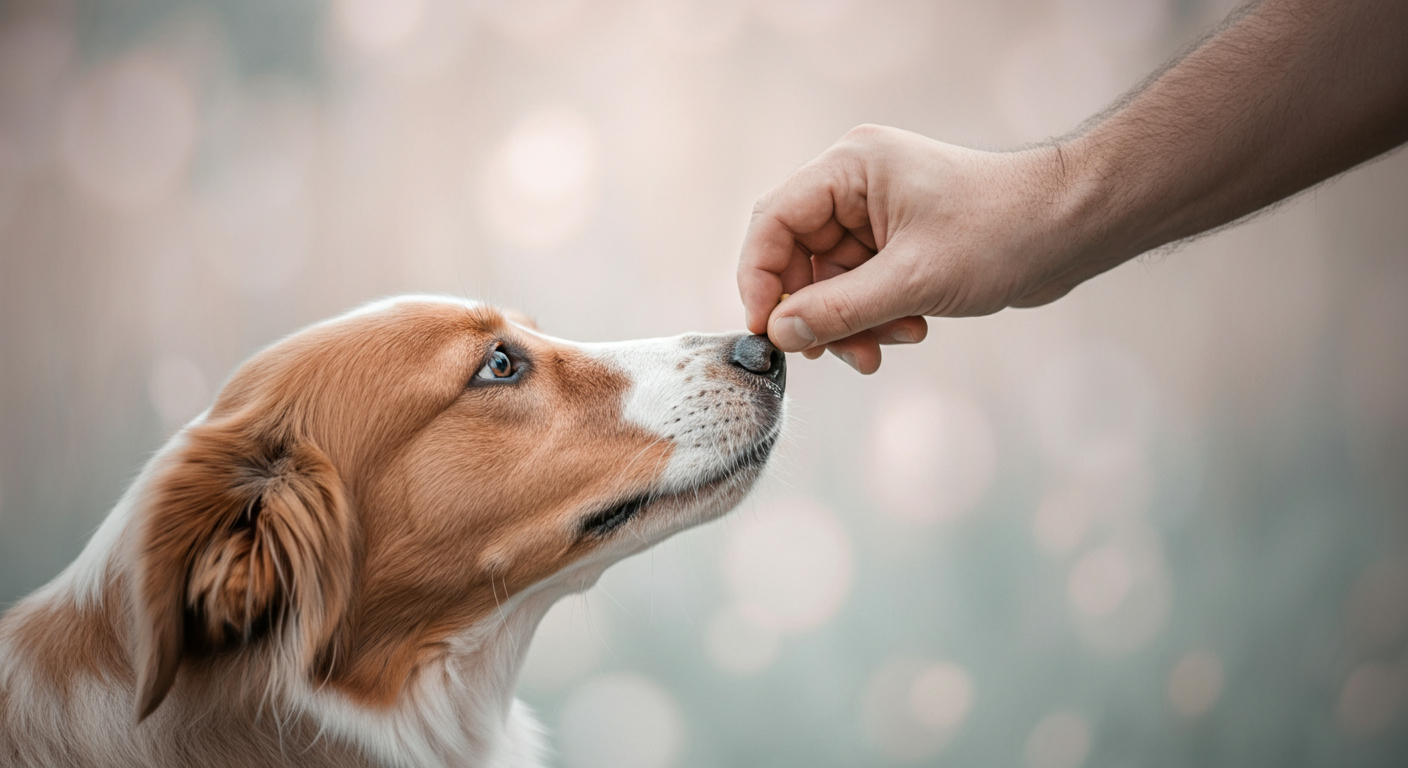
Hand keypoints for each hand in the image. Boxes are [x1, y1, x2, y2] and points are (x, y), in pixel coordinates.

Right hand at [737, 124, 1098, 373]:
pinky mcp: (898, 242)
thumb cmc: (1003, 232)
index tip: (767, 332)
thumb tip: (779, 336)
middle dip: (816, 311)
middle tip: (833, 353)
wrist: (1073, 228)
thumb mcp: (912, 281)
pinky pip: (861, 287)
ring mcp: (876, 214)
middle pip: (797, 256)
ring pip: (829, 280)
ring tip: (888, 345)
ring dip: (851, 321)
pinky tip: (909, 331)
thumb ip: (838, 310)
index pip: (773, 221)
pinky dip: (874, 317)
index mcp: (850, 167)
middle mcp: (855, 184)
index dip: (760, 279)